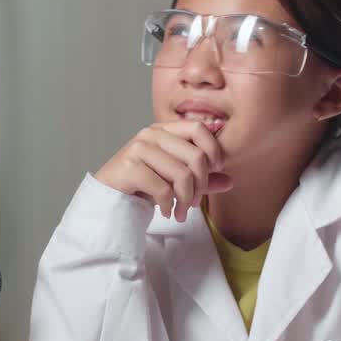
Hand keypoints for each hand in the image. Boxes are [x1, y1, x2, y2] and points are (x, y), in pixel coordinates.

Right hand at [94, 120, 232, 222]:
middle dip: (201, 186)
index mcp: (164, 130)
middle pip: (195, 156)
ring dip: (186, 200)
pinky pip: (163, 188)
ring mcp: (138, 148)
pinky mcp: (129, 167)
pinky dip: (168, 205)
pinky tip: (166, 211)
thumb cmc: (144, 186)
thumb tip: (230, 181)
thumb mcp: (177, 181)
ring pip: (182, 174)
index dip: (214, 150)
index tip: (216, 171)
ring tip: (181, 212)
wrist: (110, 199)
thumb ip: (203, 179)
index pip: (199, 128)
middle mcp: (151, 134)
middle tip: (195, 204)